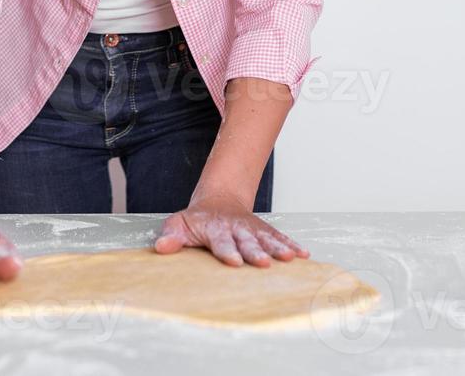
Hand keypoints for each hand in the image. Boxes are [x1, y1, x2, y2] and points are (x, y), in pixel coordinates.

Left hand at [153, 193, 309, 267]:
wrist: (219, 200)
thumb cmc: (197, 220)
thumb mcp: (179, 224)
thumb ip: (172, 237)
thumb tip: (160, 247)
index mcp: (215, 229)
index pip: (221, 242)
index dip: (227, 251)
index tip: (234, 262)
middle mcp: (237, 229)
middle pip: (247, 241)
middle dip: (255, 252)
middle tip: (263, 263)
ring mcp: (253, 230)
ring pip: (267, 239)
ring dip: (278, 248)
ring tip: (290, 258)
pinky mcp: (265, 232)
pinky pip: (280, 238)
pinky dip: (292, 245)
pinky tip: (304, 255)